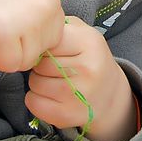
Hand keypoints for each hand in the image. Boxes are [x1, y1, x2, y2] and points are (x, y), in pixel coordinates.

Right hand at [0, 0, 63, 71]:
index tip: (16, 28)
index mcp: (52, 0)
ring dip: (9, 54)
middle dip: (23, 49)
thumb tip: (42, 45)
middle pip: (43, 51)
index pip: (54, 37)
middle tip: (3, 32)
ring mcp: (29, 23)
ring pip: (27, 61)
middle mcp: (46, 11)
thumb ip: (40, 15)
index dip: (33, 39)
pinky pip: (9, 65)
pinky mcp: (7, 36)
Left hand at [25, 16, 137, 140]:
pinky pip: (34, 103)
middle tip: (54, 68)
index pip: (49, 41)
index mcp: (90, 43)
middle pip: (40, 64)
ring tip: (54, 81)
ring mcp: (79, 94)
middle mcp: (87, 69)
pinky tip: (51, 96)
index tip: (52, 50)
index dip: (45, 46)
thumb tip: (32, 26)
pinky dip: (36, 99)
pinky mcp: (69, 115)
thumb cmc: (89, 58)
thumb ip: (61, 25)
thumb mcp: (84, 33)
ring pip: (34, 83)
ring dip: (37, 82)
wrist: (110, 93)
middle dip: (40, 65)